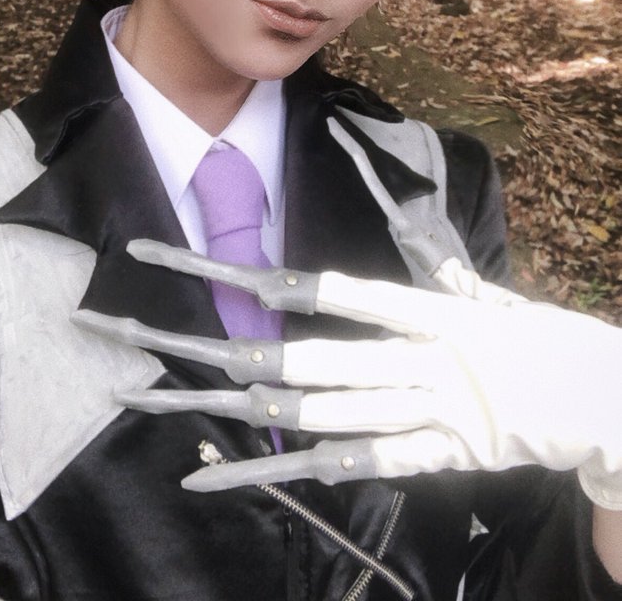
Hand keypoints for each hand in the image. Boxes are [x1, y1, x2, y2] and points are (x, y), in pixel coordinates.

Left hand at [73, 240, 621, 506]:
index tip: (187, 266)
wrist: (602, 399)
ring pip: (312, 414)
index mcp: (424, 308)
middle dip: (212, 349)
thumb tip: (416, 238)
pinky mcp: (431, 461)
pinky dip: (280, 471)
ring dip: (229, 411)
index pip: (322, 291)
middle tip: (135, 334)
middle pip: (297, 358)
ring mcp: (421, 415)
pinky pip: (346, 468)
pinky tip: (220, 472)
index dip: (249, 279)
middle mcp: (413, 359)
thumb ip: (440, 272)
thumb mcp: (487, 295)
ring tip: (154, 398)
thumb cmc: (538, 340)